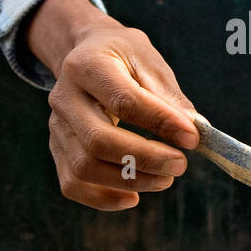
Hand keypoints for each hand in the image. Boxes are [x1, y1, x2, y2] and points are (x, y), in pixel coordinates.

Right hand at [25, 0, 198, 209]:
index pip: (124, 101)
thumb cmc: (123, 57)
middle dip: (145, 159)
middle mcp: (64, 97)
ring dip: (129, 181)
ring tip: (164, 179)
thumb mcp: (148, 60)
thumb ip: (169, 97)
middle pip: (98, 141)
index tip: (192, 138)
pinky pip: (72, 184)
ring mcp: (56, 126)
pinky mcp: (57, 148)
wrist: (84, 52)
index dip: (160, 123)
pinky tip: (133, 196)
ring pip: (83, 168)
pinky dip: (103, 198)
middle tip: (180, 165)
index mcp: (88, 65)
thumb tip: (194, 133)